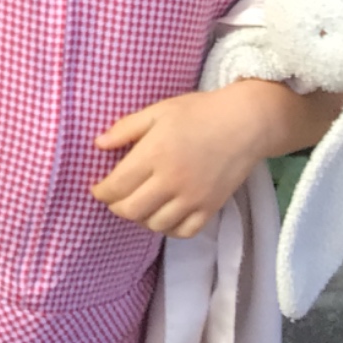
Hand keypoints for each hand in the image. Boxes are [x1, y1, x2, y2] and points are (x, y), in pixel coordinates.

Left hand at [90, 84, 278, 238]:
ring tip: (139, 204)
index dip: (100, 192)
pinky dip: (168, 228)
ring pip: (155, 225)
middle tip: (115, 197)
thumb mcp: (157, 111)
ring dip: (140, 218)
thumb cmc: (198, 112)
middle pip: (131, 210)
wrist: (245, 123)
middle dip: (116, 206)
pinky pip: (183, 232)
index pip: (117, 186)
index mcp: (154, 154)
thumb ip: (125, 128)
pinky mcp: (211, 208)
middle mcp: (172, 181)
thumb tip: (98, 144)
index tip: (97, 187)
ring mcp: (193, 198)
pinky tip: (163, 215)